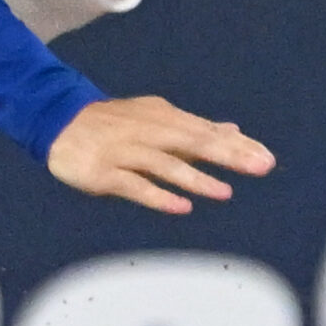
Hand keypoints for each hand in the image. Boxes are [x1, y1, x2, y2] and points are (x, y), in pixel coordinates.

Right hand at [47, 95, 272, 214]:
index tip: (266, 158)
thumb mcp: (157, 120)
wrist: (59, 121)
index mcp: (164, 118)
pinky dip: (158, 196)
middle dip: (228, 155)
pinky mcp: (105, 172)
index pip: (206, 131)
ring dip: (196, 178)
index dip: (237, 145)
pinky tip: (181, 207)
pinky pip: (135, 185)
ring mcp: (126, 151)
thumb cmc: (115, 124)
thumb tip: (234, 130)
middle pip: (193, 142)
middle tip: (260, 166)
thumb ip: (195, 129)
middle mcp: (148, 131)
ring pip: (165, 164)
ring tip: (224, 192)